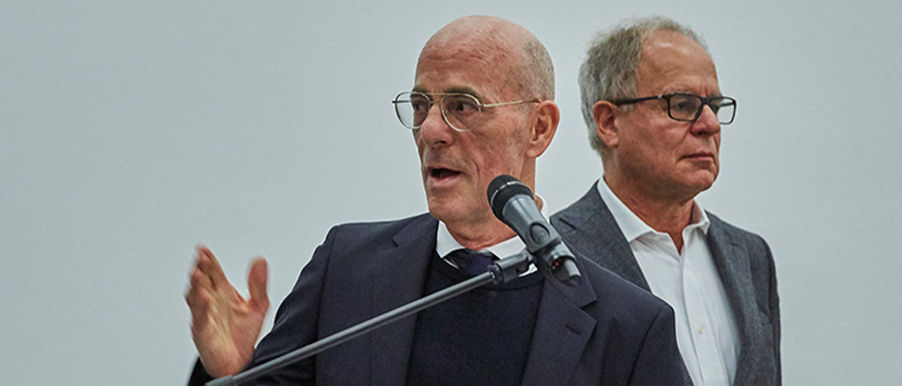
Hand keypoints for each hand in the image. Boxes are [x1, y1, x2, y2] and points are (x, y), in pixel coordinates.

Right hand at [185, 246, 269, 377]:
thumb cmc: (243, 333)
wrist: (240, 361)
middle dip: (200, 269)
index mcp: (223, 293)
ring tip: (197, 273)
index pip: (213, 272)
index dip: (209, 260)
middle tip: (200, 257)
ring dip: (195, 285)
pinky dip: (201, 308)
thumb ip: (258, 284)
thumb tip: (260, 260)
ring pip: (195, 298)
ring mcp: (205, 316)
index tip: (204, 249)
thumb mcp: (258, 305)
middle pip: (202, 281)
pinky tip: (205, 298)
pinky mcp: (203, 332)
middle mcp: (211, 302)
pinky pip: (200, 318)